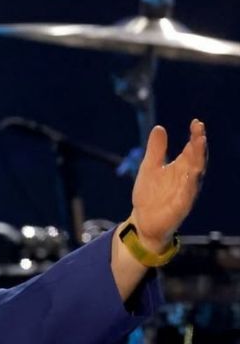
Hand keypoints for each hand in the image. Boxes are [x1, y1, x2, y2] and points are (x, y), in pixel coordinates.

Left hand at [130, 119, 207, 250]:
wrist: (143, 221)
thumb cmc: (150, 194)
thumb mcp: (149, 167)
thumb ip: (156, 149)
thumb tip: (159, 127)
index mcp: (180, 168)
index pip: (191, 149)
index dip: (195, 136)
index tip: (196, 122)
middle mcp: (187, 178)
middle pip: (197, 158)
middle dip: (199, 144)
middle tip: (200, 129)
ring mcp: (186, 192)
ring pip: (196, 174)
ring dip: (198, 159)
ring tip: (200, 144)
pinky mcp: (181, 206)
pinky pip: (188, 194)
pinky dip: (190, 183)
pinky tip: (191, 173)